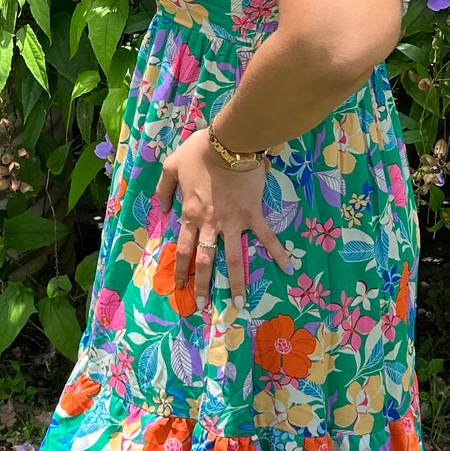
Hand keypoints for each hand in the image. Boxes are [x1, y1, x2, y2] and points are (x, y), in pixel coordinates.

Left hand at [154, 128, 292, 309]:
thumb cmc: (200, 152)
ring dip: (235, 282)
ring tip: (238, 303)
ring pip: (233, 258)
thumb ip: (164, 189)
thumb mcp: (172, 166)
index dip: (180, 269)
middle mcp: (210, 224)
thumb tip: (162, 208)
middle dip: (202, 285)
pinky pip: (266, 237)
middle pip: (205, 260)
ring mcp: (233, 222)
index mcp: (190, 214)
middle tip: (202, 306)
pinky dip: (277, 252)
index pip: (183, 248)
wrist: (230, 144)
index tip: (179, 287)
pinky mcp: (253, 215)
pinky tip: (288, 267)